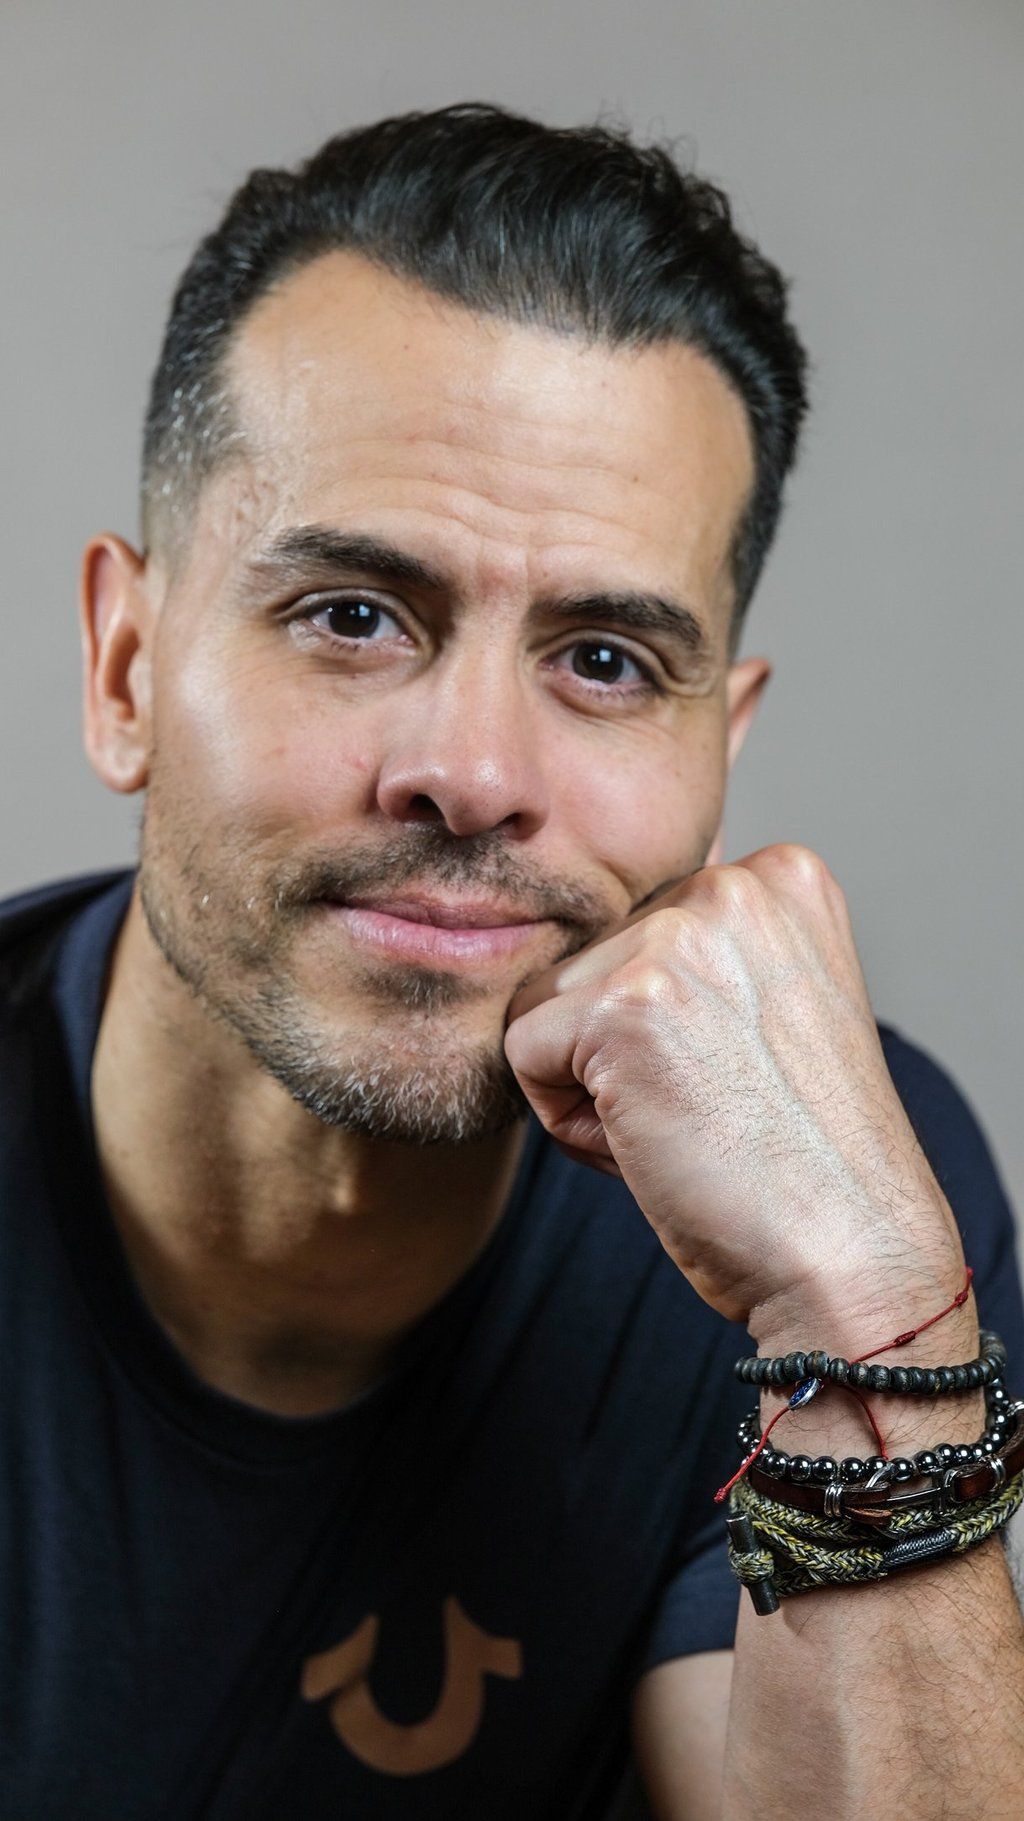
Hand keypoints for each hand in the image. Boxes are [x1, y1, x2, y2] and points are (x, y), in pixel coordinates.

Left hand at [505, 845, 965, 1335]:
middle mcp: (733, 885)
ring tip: (689, 1127)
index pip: (639, 926)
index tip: (745, 1073)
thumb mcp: (771, 1009)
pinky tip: (658, 1146)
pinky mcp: (622, 1005)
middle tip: (716, 1111)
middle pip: (588, 960)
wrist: (852, 1256)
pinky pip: (522, 1053)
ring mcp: (678, 939)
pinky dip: (567, 1122)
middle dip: (620, 1050)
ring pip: (546, 1004)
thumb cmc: (802, 1160)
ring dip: (590, 1084)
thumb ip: (703, 953)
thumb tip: (595, 926)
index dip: (666, 1023)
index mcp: (780, 877)